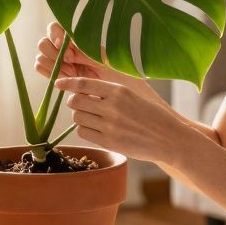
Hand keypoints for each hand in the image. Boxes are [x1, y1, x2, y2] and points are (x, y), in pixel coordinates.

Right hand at [35, 23, 139, 88]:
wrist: (112, 86)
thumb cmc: (110, 67)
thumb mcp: (99, 56)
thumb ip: (81, 49)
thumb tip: (63, 45)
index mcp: (73, 35)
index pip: (54, 28)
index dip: (56, 37)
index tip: (69, 53)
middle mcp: (62, 45)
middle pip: (43, 42)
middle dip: (55, 55)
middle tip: (72, 65)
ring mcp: (56, 58)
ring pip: (40, 56)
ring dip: (54, 66)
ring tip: (72, 74)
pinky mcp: (53, 71)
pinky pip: (40, 67)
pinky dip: (49, 73)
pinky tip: (65, 78)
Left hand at [54, 76, 188, 163]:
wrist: (168, 138)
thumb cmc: (151, 115)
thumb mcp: (133, 95)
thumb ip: (110, 93)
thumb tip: (82, 90)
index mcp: (118, 91)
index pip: (83, 83)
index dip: (67, 83)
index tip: (57, 83)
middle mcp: (112, 106)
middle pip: (75, 101)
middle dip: (74, 102)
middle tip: (80, 104)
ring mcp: (110, 125)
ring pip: (77, 118)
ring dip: (80, 117)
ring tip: (91, 118)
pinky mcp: (109, 142)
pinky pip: (83, 133)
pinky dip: (85, 130)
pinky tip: (95, 130)